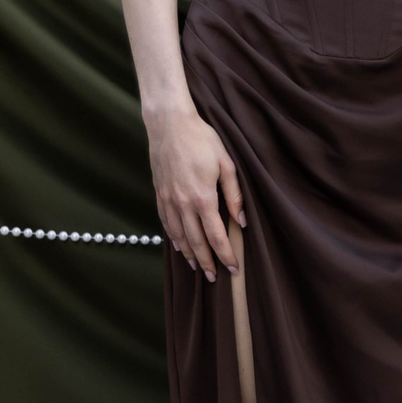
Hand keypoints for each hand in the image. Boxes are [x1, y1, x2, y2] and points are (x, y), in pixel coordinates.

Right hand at [146, 103, 244, 280]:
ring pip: (179, 236)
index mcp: (203, 198)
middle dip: (206, 262)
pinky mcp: (159, 193)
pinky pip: (166, 222)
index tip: (233, 268)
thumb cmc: (202, 140)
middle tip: (213, 278)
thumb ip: (235, 195)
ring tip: (197, 267)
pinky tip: (179, 245)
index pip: (216, 236)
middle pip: (196, 242)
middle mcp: (183, 204)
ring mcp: (168, 200)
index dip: (225, 254)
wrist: (169, 124)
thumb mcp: (226, 164)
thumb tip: (242, 221)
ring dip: (189, 254)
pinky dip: (173, 237)